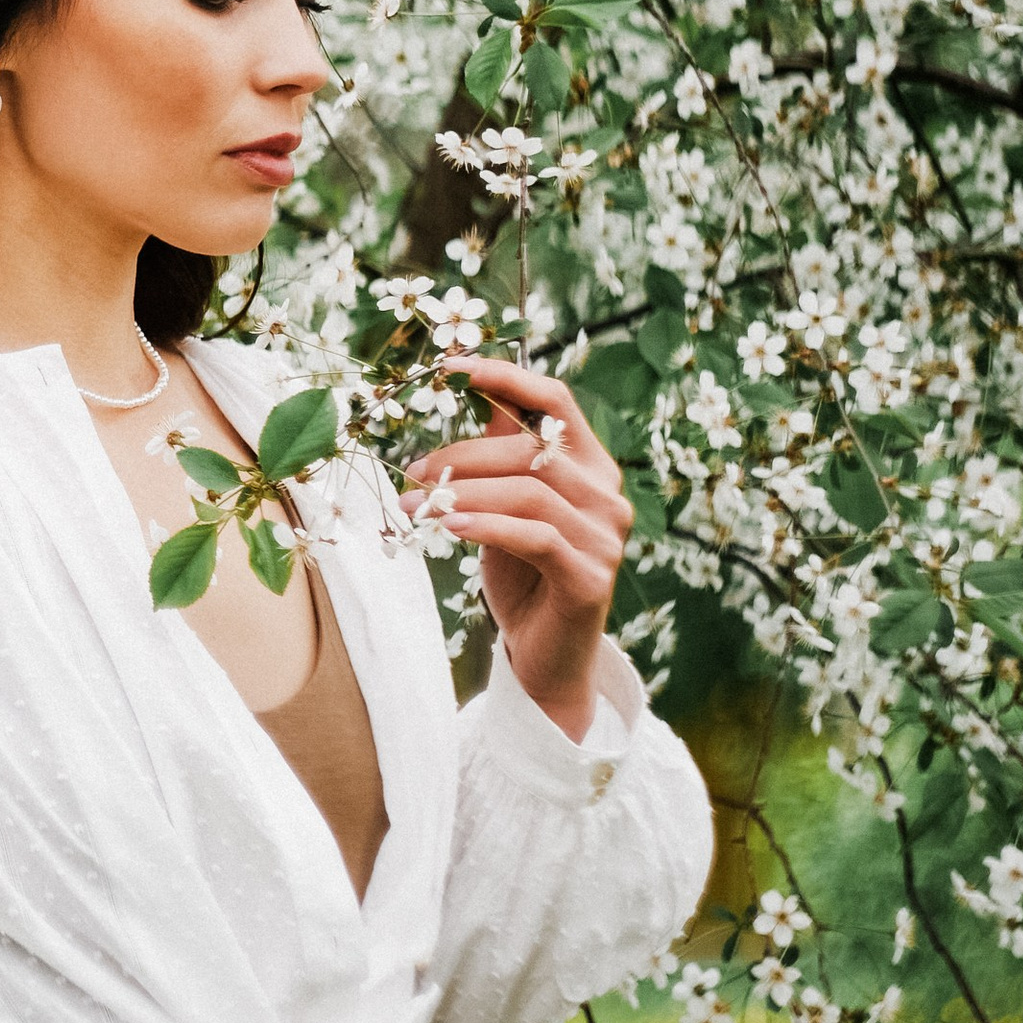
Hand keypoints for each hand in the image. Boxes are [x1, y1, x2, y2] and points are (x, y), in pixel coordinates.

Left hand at [401, 354, 630, 741]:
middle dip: (463, 453)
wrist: (545, 656)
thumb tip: (474, 390)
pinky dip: (485, 525)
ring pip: (529, 490)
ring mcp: (606, 537)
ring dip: (463, 492)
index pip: (556, 402)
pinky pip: (534, 535)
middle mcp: (608, 495)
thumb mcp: (505, 505)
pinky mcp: (591, 576)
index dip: (507, 377)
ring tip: (416, 503)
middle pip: (532, 448)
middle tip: (413, 470)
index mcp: (591, 466)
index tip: (453, 366)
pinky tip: (448, 526)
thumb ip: (500, 453)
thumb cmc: (521, 575)